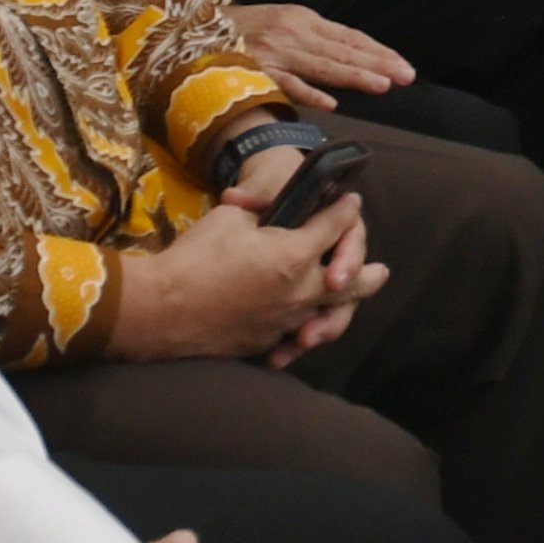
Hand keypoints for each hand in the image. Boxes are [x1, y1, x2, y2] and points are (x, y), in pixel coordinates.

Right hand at [105, 199, 374, 362]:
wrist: (161, 311)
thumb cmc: (194, 258)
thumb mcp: (231, 218)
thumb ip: (263, 211)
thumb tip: (274, 208)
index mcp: (295, 255)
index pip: (333, 226)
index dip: (344, 210)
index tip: (350, 201)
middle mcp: (300, 291)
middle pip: (350, 282)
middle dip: (366, 271)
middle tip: (381, 270)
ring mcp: (285, 321)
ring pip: (328, 313)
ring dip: (343, 305)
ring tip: (350, 300)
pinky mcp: (266, 341)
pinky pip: (297, 332)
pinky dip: (307, 326)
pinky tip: (307, 326)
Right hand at [223, 4, 409, 107]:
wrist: (190, 30)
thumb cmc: (241, 32)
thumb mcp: (281, 26)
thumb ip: (313, 41)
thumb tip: (349, 61)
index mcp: (302, 19)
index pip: (349, 37)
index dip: (378, 51)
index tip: (404, 67)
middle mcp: (292, 32)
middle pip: (342, 50)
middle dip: (377, 64)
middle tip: (406, 77)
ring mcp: (274, 51)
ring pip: (322, 66)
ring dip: (353, 76)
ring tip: (382, 85)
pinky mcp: (255, 70)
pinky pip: (285, 84)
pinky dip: (307, 93)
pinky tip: (330, 103)